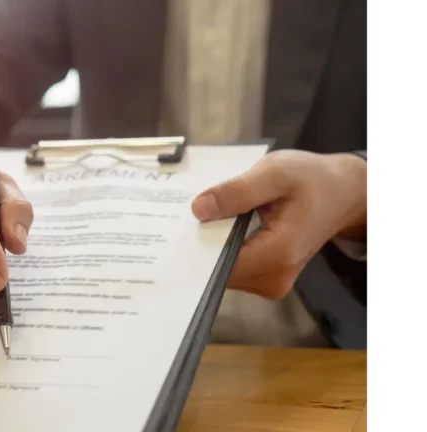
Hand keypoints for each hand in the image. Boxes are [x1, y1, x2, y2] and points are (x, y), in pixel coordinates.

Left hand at [190, 150, 368, 299]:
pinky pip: (234, 268)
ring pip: (223, 271)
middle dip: (201, 244)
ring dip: (211, 246)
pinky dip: (223, 248)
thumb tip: (199, 209)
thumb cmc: (312, 179)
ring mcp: (271, 283)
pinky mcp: (267, 278)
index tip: (177, 228)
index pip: (220, 265)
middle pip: (219, 271)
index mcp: (278, 254)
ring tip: (205, 216)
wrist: (342, 193)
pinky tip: (219, 225)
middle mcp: (274, 279)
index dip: (196, 246)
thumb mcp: (274, 172)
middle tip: (184, 217)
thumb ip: (237, 192)